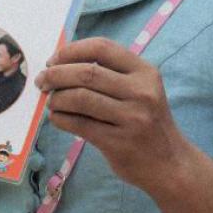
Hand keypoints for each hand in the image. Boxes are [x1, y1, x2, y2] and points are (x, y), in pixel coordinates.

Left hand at [35, 37, 193, 192]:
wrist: (170, 164)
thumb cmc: (148, 123)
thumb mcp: (142, 91)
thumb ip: (111, 76)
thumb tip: (61, 66)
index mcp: (145, 72)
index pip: (102, 48)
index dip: (71, 51)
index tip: (53, 60)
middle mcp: (141, 92)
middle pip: (87, 73)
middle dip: (56, 74)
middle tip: (42, 81)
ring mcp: (131, 118)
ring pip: (80, 98)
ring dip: (57, 98)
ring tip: (51, 101)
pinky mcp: (118, 142)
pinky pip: (79, 124)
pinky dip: (61, 118)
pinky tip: (57, 117)